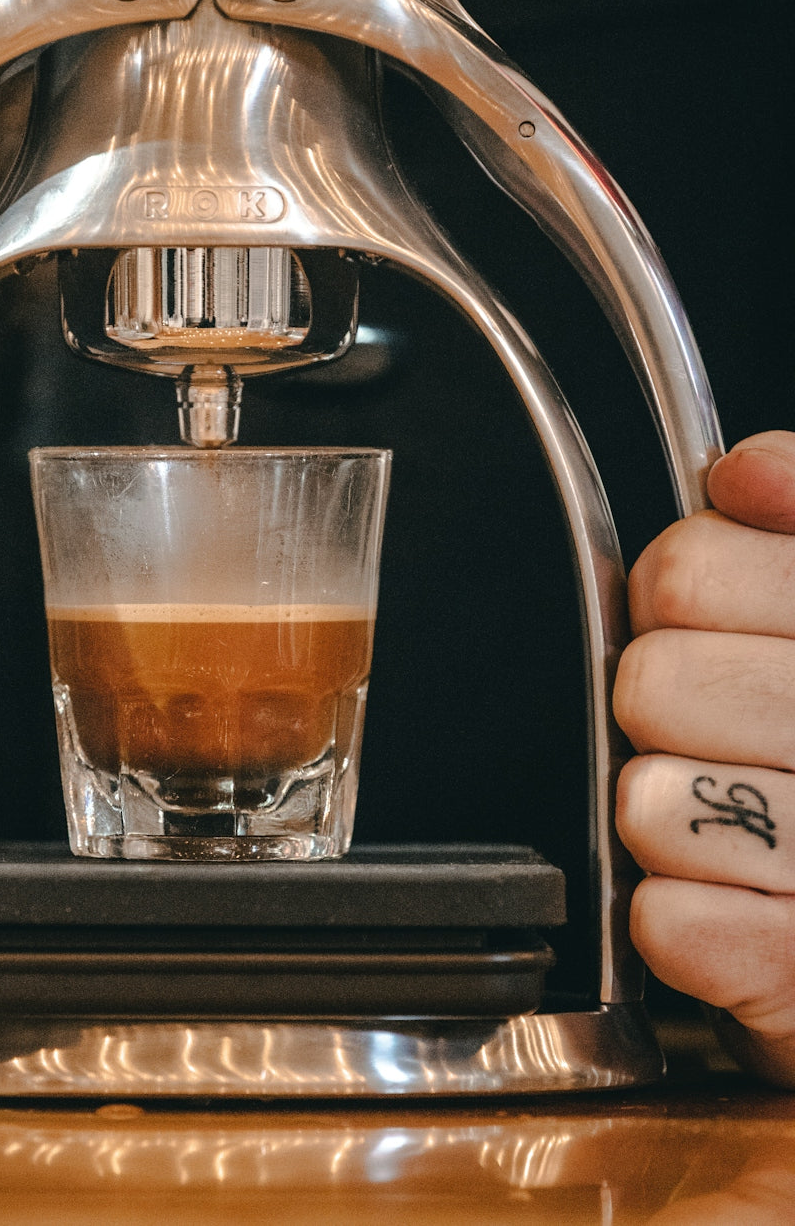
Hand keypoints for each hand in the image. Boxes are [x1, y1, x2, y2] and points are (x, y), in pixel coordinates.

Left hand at [616, 431, 794, 1085]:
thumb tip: (742, 473)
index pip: (685, 570)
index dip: (677, 603)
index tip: (721, 626)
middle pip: (649, 685)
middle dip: (670, 711)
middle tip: (733, 735)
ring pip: (646, 802)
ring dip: (674, 817)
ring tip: (747, 826)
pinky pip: (665, 920)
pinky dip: (682, 921)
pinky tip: (741, 905)